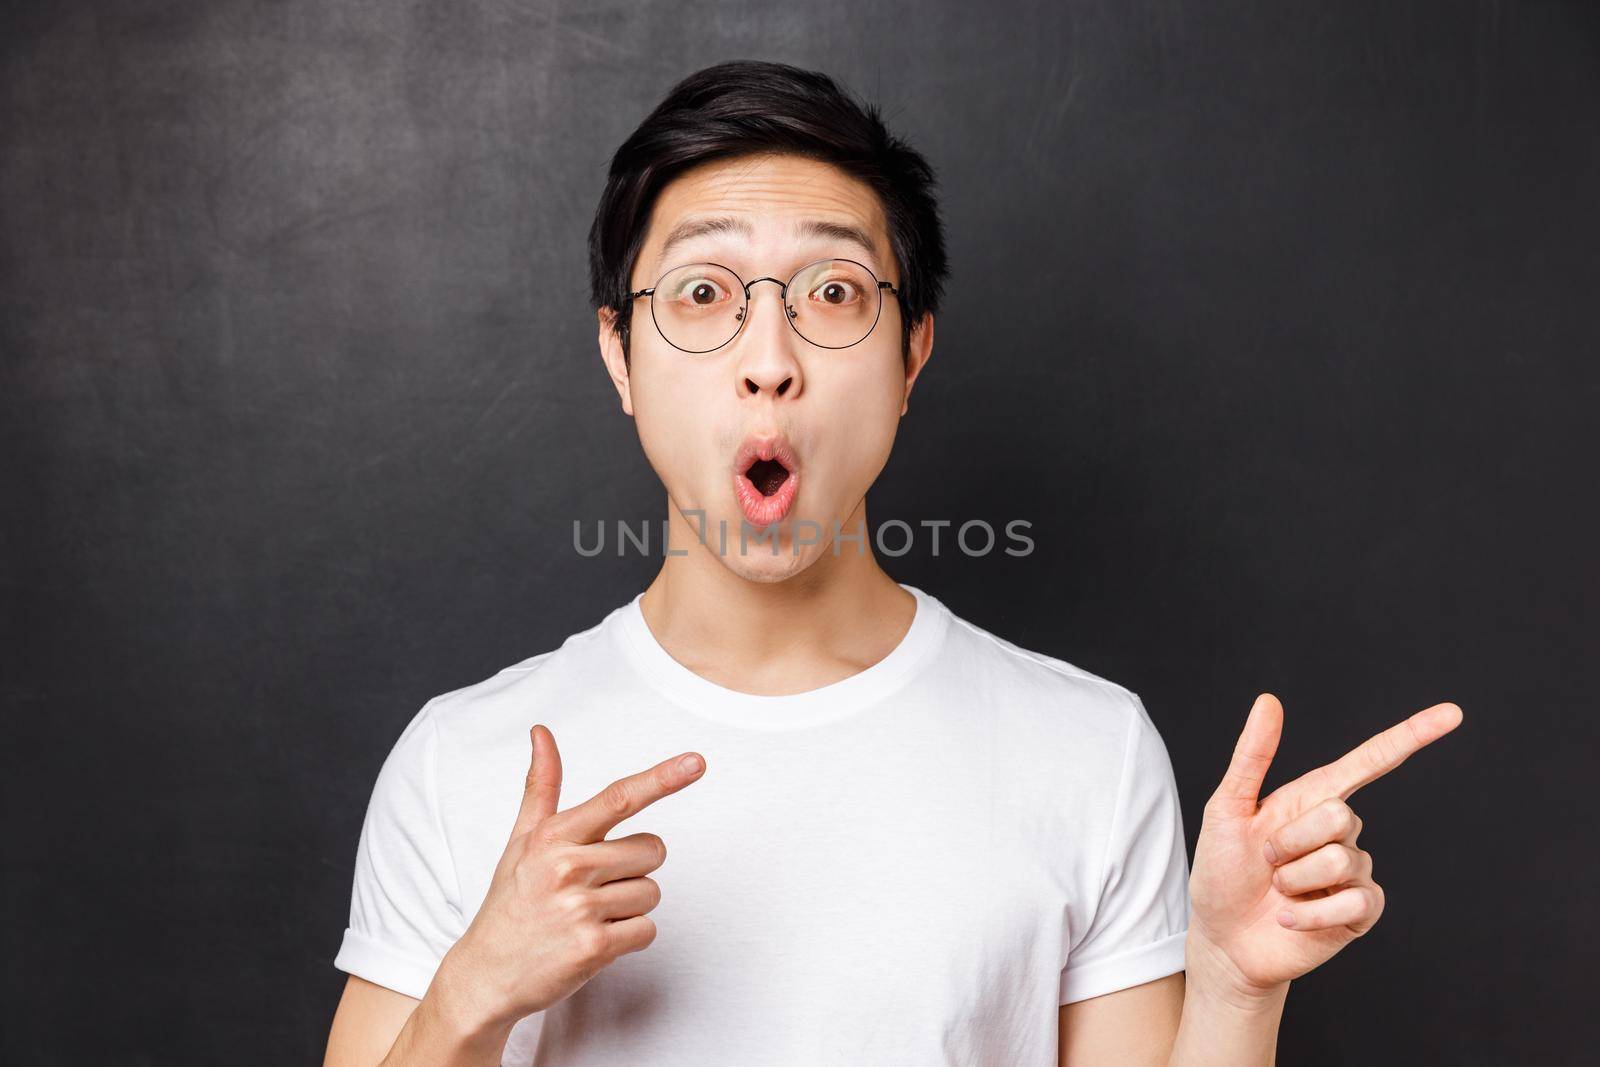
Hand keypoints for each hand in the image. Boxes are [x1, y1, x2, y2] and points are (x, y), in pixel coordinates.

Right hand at [435, 725, 706, 1028]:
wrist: (485, 974)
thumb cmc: (511, 902)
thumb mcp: (522, 840)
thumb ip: (541, 786)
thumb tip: (542, 732)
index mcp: (553, 836)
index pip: (618, 798)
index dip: (662, 779)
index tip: (696, 762)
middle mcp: (566, 867)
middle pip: (652, 850)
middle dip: (636, 868)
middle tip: (596, 885)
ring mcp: (579, 908)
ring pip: (652, 893)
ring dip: (630, 907)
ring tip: (589, 915)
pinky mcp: (593, 947)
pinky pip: (647, 930)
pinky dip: (630, 938)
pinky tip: (595, 939)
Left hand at [1186, 693, 1461, 998]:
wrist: (1223, 937)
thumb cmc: (1223, 871)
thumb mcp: (1226, 809)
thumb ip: (1251, 756)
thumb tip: (1269, 701)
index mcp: (1312, 798)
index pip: (1370, 762)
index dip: (1411, 736)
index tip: (1452, 713)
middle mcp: (1340, 831)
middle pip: (1341, 815)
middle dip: (1291, 841)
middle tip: (1267, 861)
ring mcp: (1354, 871)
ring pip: (1340, 861)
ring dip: (1294, 880)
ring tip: (1278, 892)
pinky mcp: (1361, 912)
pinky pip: (1352, 902)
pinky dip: (1309, 914)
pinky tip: (1290, 918)